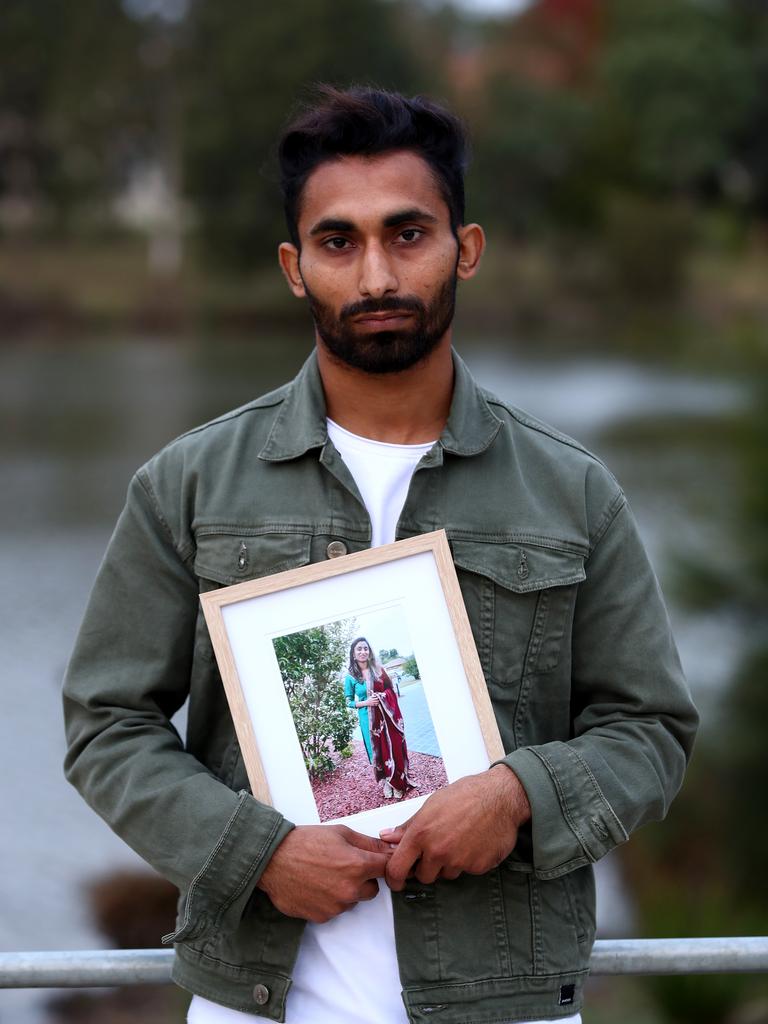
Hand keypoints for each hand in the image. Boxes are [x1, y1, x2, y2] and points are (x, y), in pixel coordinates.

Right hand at [257, 824, 391, 922]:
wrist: (273, 859)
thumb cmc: (304, 842)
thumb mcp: (340, 833)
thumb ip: (368, 843)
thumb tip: (389, 848)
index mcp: (357, 866)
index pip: (386, 868)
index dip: (380, 862)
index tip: (374, 861)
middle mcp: (350, 890)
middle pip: (372, 890)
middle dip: (364, 879)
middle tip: (344, 866)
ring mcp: (336, 906)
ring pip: (353, 901)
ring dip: (346, 891)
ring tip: (325, 875)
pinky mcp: (322, 917)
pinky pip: (335, 910)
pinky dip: (329, 901)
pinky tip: (316, 886)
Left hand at [381, 765, 530, 889]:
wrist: (500, 797)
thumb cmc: (466, 795)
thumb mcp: (432, 805)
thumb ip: (409, 826)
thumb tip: (387, 837)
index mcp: (421, 833)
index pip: (397, 868)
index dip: (395, 879)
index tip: (397, 882)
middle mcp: (438, 850)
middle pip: (424, 877)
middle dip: (428, 867)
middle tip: (438, 849)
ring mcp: (458, 861)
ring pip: (446, 875)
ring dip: (449, 864)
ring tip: (459, 840)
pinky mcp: (477, 867)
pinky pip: (466, 871)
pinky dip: (468, 862)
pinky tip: (474, 843)